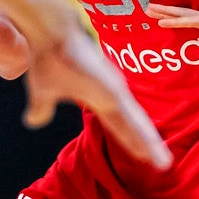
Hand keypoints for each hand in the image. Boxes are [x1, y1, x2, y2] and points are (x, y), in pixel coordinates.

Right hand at [22, 29, 171, 168]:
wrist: (49, 34)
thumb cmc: (48, 58)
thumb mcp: (42, 93)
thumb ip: (43, 109)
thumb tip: (34, 121)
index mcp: (98, 98)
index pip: (119, 125)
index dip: (130, 140)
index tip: (143, 156)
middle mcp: (112, 95)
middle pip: (133, 127)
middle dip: (147, 147)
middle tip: (164, 164)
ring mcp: (114, 92)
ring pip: (136, 125)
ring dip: (150, 145)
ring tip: (164, 163)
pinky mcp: (113, 90)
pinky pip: (130, 117)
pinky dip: (141, 134)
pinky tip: (152, 146)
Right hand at [146, 0, 198, 44]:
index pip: (189, 19)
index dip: (174, 21)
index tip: (159, 21)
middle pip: (181, 12)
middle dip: (164, 11)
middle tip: (146, 8)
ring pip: (182, 14)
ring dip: (167, 12)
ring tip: (152, 10)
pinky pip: (188, 18)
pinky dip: (177, 17)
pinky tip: (172, 19)